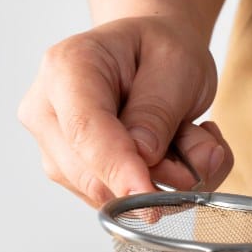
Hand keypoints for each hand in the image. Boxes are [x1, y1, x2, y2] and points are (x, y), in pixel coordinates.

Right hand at [18, 16, 233, 206]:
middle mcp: (47, 111)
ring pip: (106, 195)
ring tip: (187, 137)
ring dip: (162, 181)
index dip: (116, 166)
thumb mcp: (176, 64)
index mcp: (66, 67)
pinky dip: (156, 188)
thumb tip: (144, 158)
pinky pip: (118, 201)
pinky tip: (172, 153)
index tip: (148, 192)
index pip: (83, 128)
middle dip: (153, 178)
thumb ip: (158, 110)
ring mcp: (55, 148)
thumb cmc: (158, 50)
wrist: (148, 54)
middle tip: (204, 148)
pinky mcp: (72, 175)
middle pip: (89, 174)